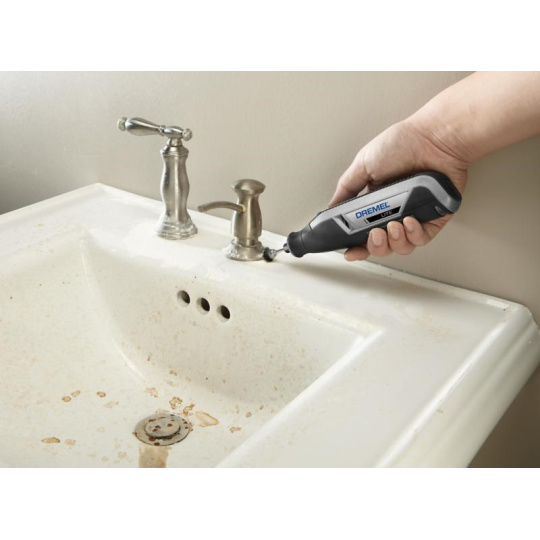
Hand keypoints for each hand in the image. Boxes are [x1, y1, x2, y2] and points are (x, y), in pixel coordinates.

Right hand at [329, 117, 468, 260]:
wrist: (435, 137)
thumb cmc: (404, 144)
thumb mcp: (363, 164)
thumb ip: (346, 189)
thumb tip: (331, 208)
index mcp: (376, 202)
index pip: (363, 232)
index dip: (356, 246)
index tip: (350, 252)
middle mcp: (395, 211)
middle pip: (382, 245)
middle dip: (375, 246)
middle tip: (374, 234)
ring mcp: (415, 216)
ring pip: (402, 246)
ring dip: (394, 241)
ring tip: (393, 226)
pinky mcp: (435, 217)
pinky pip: (422, 238)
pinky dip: (414, 234)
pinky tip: (409, 221)